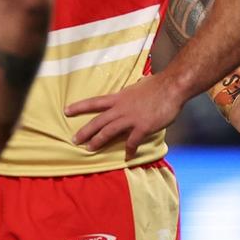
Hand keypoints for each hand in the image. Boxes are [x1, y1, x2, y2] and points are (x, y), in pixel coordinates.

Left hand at [66, 74, 180, 157]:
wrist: (172, 87)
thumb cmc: (159, 84)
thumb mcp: (140, 84)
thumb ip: (135, 89)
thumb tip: (139, 83)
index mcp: (119, 97)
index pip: (95, 102)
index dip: (79, 106)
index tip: (66, 111)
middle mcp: (121, 108)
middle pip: (98, 121)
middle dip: (85, 131)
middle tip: (74, 140)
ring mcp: (131, 118)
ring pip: (108, 131)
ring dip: (98, 141)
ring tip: (90, 149)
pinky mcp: (142, 127)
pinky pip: (132, 142)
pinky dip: (129, 150)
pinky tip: (127, 156)